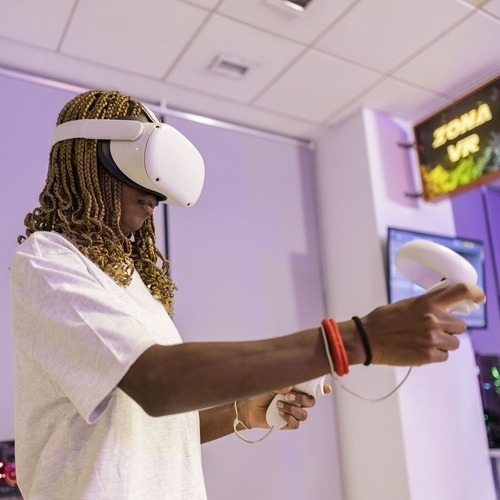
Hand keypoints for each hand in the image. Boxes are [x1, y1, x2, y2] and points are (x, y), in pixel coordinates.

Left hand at [238, 384, 330, 429]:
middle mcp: (297, 401)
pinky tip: (279, 413)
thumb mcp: (270, 385)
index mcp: (296, 389)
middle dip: (302, 399)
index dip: (323, 388)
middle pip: (311, 401)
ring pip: (304, 415)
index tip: (326, 388)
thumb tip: (290, 387)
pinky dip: (288, 418)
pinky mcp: (287, 423)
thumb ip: (280, 384)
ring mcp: (293, 413)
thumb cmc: (261, 392)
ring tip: (278, 404)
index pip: (313, 388)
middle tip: (288, 395)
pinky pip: (295, 424)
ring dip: (292, 409)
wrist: (249, 407)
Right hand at [361, 282, 484, 365]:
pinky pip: (444, 356)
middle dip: (450, 328)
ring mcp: (433, 338)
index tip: (479, 298)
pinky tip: (420, 350)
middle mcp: (434, 319)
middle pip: (460, 325)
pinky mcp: (428, 355)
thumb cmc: (383, 320)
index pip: (461, 291)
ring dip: (443, 343)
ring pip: (454, 343)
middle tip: (435, 330)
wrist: (368, 338)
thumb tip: (443, 307)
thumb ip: (427, 304)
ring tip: (424, 341)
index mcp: (428, 302)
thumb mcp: (407, 304)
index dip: (475, 293)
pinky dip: (435, 354)